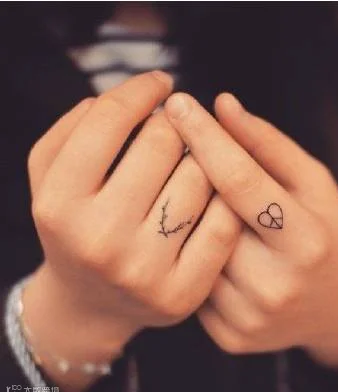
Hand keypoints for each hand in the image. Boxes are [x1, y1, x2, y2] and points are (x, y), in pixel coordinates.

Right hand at [24, 72, 240, 374]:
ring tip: (187, 164)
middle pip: (163, 143)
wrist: (92, 302)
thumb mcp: (50, 178)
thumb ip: (74, 128)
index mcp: (59, 205)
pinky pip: (224, 220)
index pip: (109, 120)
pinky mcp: (183, 292)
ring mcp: (144, 271)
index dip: (141, 89)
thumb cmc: (76, 227)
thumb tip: (128, 95)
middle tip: (174, 130)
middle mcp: (99, 240)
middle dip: (174, 124)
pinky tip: (210, 194)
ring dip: (201, 157)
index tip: (159, 82)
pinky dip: (223, 197)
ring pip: (201, 176)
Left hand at [165, 92, 337, 366]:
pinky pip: (192, 283)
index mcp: (307, 240)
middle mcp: (277, 285)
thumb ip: (269, 144)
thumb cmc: (328, 233)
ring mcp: (250, 318)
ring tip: (205, 207)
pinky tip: (208, 249)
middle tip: (181, 151)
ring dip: (189, 216)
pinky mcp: (230, 338)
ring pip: (192, 249)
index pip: (240, 179)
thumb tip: (223, 105)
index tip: (176, 103)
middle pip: (209, 214)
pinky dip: (193, 257)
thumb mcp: (314, 184)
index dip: (204, 137)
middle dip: (189, 175)